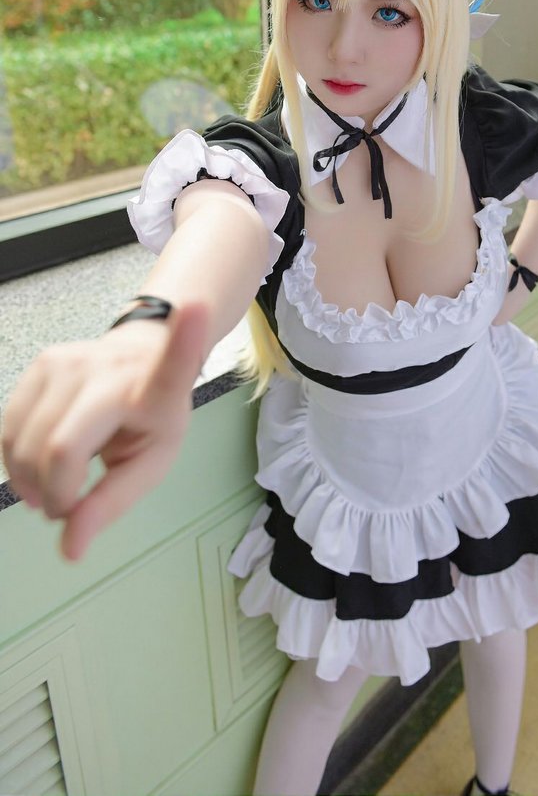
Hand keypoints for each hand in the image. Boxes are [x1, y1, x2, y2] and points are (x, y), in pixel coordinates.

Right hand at [1, 303, 207, 560]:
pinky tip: (38, 468)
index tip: (198, 308)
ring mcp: (67, 360)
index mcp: (156, 387)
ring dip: (29, 483)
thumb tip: (69, 549)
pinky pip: (8, 428)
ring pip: (23, 442)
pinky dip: (16, 462)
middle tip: (70, 509)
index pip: (173, 364)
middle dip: (54, 495)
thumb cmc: (153, 416)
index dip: (186, 339)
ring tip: (56, 490)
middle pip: (55, 449)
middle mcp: (107, 369)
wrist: (140, 355)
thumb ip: (111, 505)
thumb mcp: (151, 463)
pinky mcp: (39, 363)